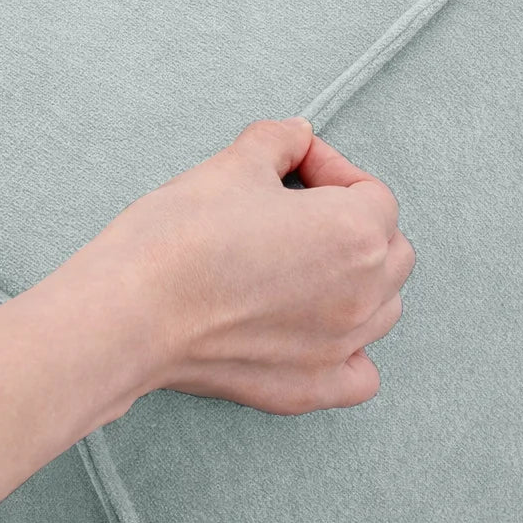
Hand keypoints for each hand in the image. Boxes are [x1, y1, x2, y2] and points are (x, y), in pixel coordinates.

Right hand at [57, 117, 412, 414]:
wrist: (132, 309)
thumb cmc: (181, 234)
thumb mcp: (232, 164)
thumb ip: (278, 140)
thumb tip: (296, 134)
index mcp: (355, 234)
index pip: (372, 192)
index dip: (329, 168)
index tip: (291, 164)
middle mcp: (362, 297)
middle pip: (390, 250)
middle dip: (352, 220)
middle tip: (295, 207)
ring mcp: (338, 349)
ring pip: (382, 308)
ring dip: (357, 278)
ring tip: (301, 262)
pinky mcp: (306, 388)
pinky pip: (359, 374)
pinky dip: (349, 349)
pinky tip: (313, 326)